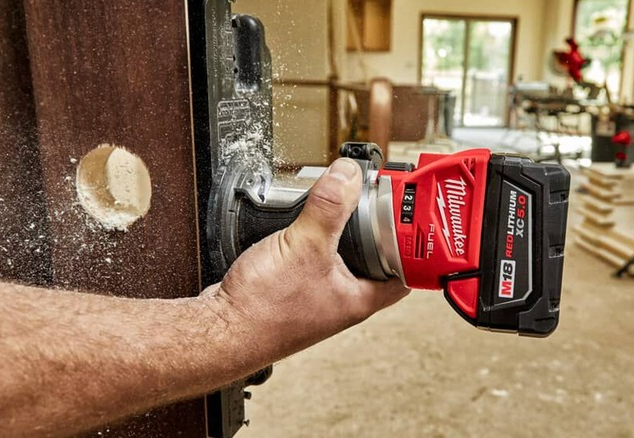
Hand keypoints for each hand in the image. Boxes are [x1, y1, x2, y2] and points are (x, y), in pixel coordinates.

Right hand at [207, 158, 409, 361]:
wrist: (220, 330)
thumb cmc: (263, 311)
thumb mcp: (305, 246)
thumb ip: (329, 207)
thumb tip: (348, 175)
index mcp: (359, 298)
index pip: (405, 272)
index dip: (413, 243)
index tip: (410, 214)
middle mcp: (342, 299)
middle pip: (374, 258)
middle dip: (374, 228)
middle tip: (375, 199)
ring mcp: (317, 294)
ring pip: (341, 256)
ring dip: (341, 230)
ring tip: (342, 203)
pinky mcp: (293, 287)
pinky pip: (312, 257)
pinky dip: (312, 236)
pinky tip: (304, 221)